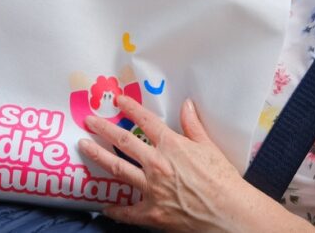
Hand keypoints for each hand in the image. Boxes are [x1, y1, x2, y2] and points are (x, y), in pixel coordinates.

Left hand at [78, 95, 268, 230]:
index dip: (130, 108)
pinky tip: (105, 206)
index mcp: (171, 145)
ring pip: (117, 168)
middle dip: (103, 129)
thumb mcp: (209, 147)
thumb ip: (193, 125)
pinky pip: (127, 211)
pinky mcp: (151, 212)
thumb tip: (186, 105)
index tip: (118, 101)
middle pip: (123, 141)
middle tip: (89, 121)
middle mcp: (156, 164)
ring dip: (98, 156)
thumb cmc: (223, 180)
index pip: (145, 121)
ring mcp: (151, 189)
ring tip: (85, 147)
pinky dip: (115, 209)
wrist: (229, 213)